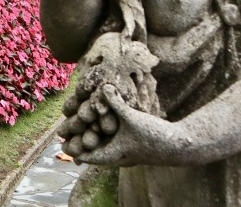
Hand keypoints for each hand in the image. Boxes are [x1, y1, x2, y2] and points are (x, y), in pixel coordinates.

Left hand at [65, 85, 184, 166]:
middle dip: (79, 137)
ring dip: (92, 132)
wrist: (179, 144)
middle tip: (64, 128)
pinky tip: (101, 117)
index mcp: (112, 154)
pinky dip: (104, 130)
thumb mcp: (132, 117)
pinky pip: (113, 139)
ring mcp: (124, 151)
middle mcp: (117, 155)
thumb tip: (102, 86)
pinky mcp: (132, 145)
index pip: (86, 154)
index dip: (73, 144)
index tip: (60, 136)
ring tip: (79, 120)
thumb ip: (115, 102)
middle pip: (91, 149)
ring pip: (102, 143)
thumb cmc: (154, 135)